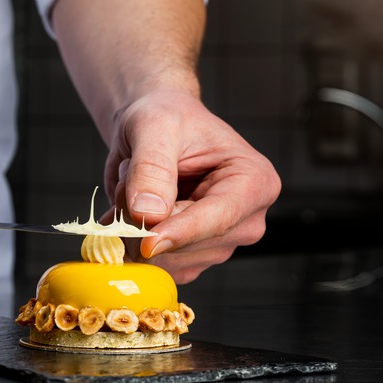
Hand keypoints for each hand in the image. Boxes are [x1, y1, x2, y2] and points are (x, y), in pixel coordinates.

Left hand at [101, 89, 280, 283]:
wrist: (154, 130)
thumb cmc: (166, 117)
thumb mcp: (155, 126)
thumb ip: (151, 168)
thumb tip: (148, 214)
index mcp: (255, 182)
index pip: (219, 218)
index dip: (180, 233)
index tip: (147, 243)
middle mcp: (244, 220)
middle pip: (188, 245)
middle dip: (144, 218)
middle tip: (129, 175)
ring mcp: (218, 244)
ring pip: (163, 259)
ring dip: (131, 225)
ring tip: (134, 184)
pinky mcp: (191, 258)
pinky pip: (151, 265)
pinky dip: (128, 238)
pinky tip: (132, 206)